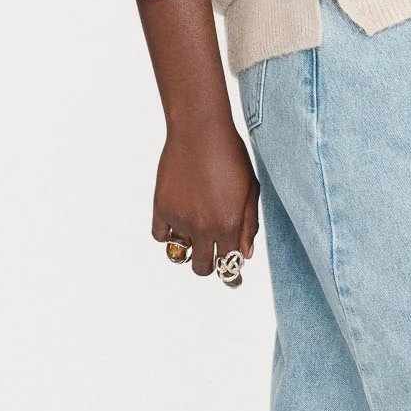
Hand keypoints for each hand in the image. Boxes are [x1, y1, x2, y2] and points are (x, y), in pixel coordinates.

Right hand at [152, 119, 260, 282]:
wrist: (200, 131)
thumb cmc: (231, 157)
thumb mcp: (250, 191)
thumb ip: (249, 225)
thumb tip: (245, 255)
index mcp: (228, 225)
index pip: (229, 267)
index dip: (232, 277)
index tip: (232, 280)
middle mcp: (203, 227)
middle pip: (202, 268)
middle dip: (210, 266)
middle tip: (213, 256)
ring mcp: (179, 218)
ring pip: (179, 252)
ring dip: (188, 247)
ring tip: (196, 230)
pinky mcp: (161, 207)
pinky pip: (160, 236)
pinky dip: (168, 234)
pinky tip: (178, 222)